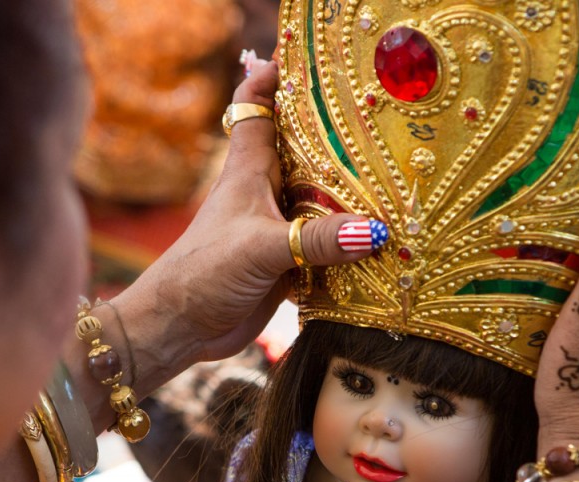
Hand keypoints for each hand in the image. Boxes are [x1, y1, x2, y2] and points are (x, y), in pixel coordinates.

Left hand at [144, 60, 385, 361]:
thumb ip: (318, 239)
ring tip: (399, 175)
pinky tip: (383, 241)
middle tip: (382, 116)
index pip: (257, 104)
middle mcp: (265, 193)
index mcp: (248, 171)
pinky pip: (328, 246)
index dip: (277, 75)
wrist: (179, 328)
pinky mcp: (288, 264)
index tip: (311, 57)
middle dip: (336, 133)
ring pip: (321, 199)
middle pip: (304, 149)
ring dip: (352, 194)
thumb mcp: (262, 248)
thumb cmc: (203, 273)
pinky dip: (350, 244)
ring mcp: (278, 229)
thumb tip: (375, 232)